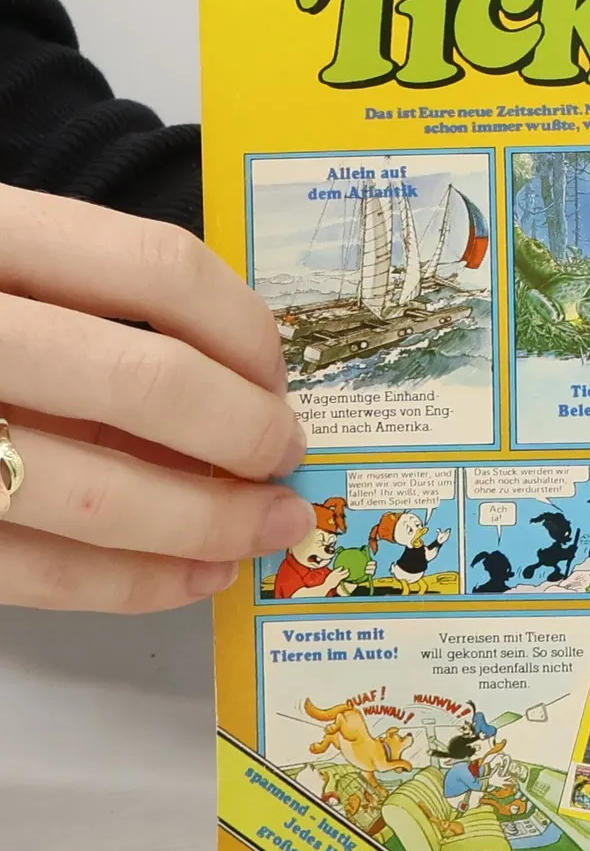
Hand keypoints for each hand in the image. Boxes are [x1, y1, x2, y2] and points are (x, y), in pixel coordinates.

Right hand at [0, 189, 312, 610]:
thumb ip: (90, 308)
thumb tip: (240, 387)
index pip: (156, 268)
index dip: (246, 329)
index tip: (278, 372)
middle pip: (144, 382)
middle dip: (246, 433)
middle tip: (287, 458)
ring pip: (99, 491)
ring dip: (212, 520)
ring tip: (267, 527)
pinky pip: (40, 572)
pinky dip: (135, 582)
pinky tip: (195, 573)